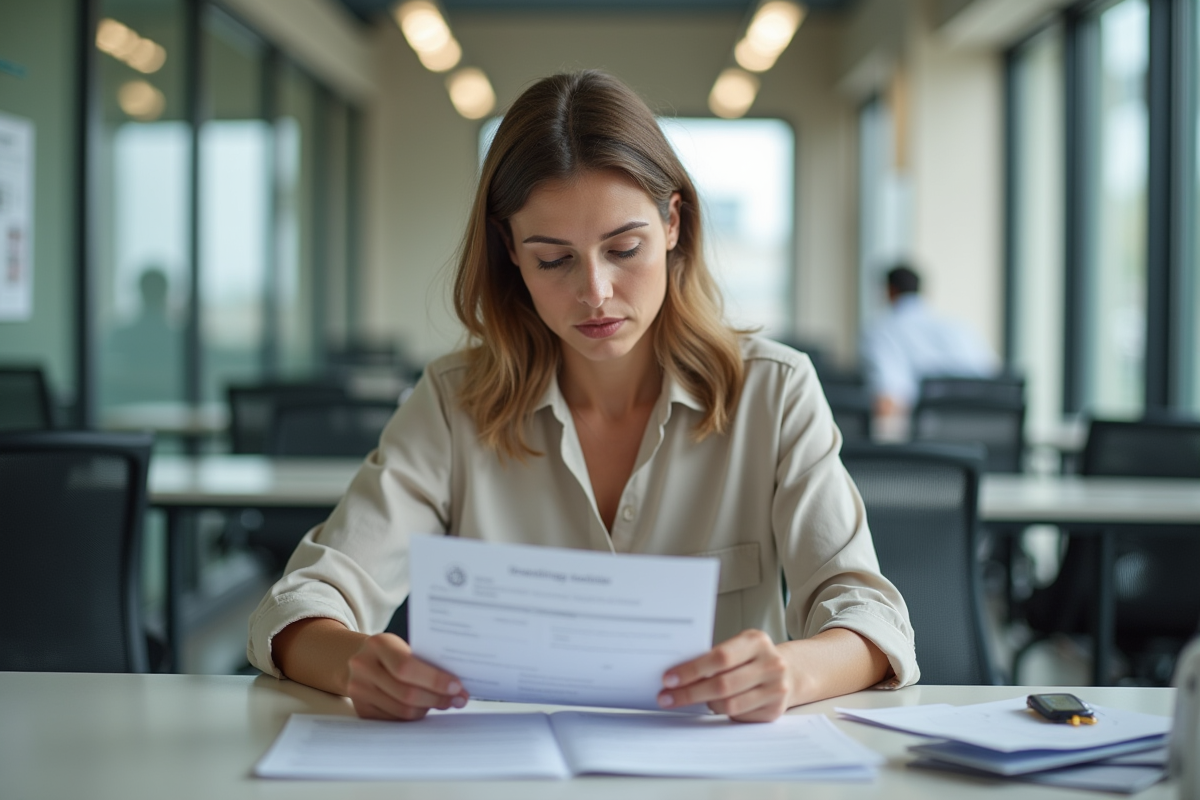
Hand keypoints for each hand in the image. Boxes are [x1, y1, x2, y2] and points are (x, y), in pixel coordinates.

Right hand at [345, 632, 468, 720]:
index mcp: (378, 644)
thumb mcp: (404, 646)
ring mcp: (359, 690)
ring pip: (402, 711)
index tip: (457, 686)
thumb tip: (457, 686)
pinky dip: (414, 716)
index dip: (434, 680)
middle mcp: (363, 666)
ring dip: (428, 709)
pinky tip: (426, 708)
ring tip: (445, 703)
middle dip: (438, 698)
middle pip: (406, 693)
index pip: (407, 667)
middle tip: (459, 699)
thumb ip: (425, 661)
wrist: (359, 659)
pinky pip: (395, 720)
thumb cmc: (393, 652)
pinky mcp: (361, 709)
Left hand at [657, 630, 793, 721]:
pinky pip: (738, 716)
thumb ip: (715, 657)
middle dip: (689, 693)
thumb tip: (676, 674)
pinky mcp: (774, 711)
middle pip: (722, 685)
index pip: (720, 657)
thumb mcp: (738, 646)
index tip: (669, 679)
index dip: (692, 670)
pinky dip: (722, 712)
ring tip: (692, 699)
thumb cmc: (752, 658)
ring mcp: (776, 689)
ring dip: (705, 704)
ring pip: (729, 705)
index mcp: (756, 642)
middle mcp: (771, 664)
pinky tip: (714, 706)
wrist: (789, 672)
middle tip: (667, 698)